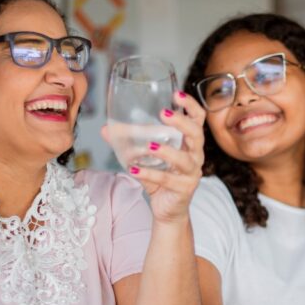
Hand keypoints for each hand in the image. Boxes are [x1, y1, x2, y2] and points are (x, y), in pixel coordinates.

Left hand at [109, 92, 204, 224]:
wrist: (168, 210)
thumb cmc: (161, 177)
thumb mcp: (146, 157)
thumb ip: (129, 143)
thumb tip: (106, 129)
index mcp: (190, 142)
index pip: (198, 119)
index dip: (190, 105)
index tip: (176, 95)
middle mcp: (195, 155)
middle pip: (196, 134)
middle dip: (181, 122)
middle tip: (163, 114)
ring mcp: (191, 173)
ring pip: (184, 159)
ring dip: (166, 151)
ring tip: (148, 147)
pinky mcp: (183, 189)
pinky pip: (167, 180)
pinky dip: (149, 174)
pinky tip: (133, 169)